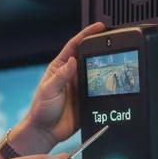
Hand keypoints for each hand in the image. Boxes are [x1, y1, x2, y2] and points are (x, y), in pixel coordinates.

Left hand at [13, 22, 107, 153]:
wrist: (46, 132)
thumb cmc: (41, 110)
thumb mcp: (48, 90)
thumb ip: (60, 77)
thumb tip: (71, 61)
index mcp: (60, 68)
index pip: (74, 45)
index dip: (86, 34)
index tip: (98, 27)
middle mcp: (71, 75)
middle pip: (88, 56)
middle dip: (100, 47)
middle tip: (113, 42)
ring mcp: (80, 86)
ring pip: (97, 71)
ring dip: (105, 66)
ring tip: (116, 60)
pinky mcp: (87, 98)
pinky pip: (100, 89)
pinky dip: (107, 85)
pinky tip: (114, 82)